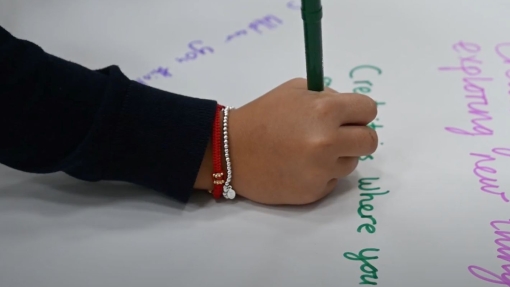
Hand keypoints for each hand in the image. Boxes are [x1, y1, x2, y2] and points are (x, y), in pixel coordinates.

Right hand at [195, 78, 377, 204]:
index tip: (348, 116)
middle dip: (356, 136)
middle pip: (369, 141)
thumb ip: (327, 96)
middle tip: (336, 136)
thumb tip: (351, 111)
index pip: (369, 110)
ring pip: (351, 162)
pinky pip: (333, 181)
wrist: (229, 151)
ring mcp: (321, 170)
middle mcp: (328, 141)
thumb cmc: (261, 116)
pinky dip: (321, 174)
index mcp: (325, 110)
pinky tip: (299, 167)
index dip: (359, 112)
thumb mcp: (294, 90)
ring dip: (337, 156)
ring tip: (308, 152)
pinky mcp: (314, 192)